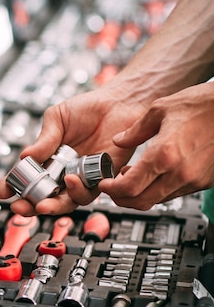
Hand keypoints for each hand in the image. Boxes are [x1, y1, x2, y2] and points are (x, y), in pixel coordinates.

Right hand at [0, 85, 146, 214]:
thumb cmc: (88, 109)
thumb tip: (25, 156)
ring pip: (67, 201)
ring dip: (54, 205)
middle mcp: (63, 172)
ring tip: (45, 201)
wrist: (118, 102)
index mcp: (48, 160)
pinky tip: (72, 180)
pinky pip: (90, 193)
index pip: (27, 178)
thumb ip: (44, 140)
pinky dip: (79, 191)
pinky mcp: (103, 178)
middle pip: (44, 197)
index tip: (2, 192)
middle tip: (20, 208)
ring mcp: (82, 177)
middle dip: (30, 206)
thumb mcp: (57, 119)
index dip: (13, 187)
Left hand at [99, 81, 213, 209]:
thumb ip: (135, 130)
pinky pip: (175, 194)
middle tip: (112, 188)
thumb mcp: (161, 109)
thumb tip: (119, 141)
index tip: (103, 184)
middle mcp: (180, 173)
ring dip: (139, 194)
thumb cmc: (205, 104)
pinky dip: (157, 190)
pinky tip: (153, 174)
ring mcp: (194, 180)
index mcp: (164, 155)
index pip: (129, 188)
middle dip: (121, 198)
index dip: (111, 190)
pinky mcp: (205, 181)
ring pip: (157, 200)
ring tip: (130, 176)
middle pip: (141, 202)